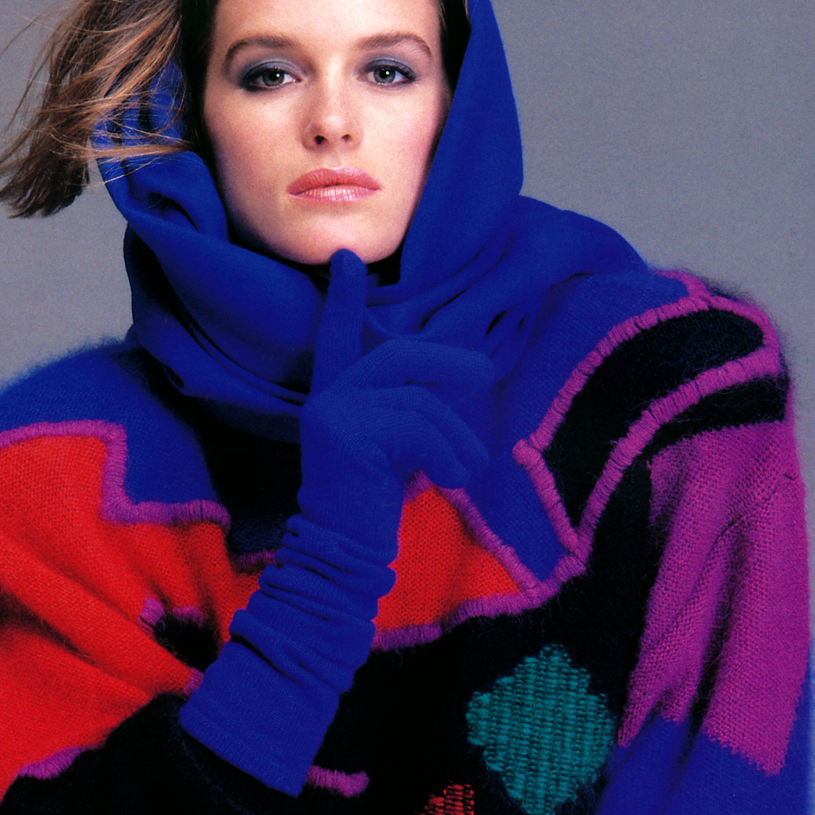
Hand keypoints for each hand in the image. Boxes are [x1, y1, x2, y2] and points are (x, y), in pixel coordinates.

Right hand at [297, 249, 491, 562]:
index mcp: (336, 399)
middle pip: (399, 356)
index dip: (341, 300)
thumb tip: (465, 371)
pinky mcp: (345, 433)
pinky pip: (417, 427)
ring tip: (464, 470)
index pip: (336, 339)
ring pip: (419, 403)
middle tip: (486, 372)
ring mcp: (333, 413)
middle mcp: (328, 398)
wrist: (345, 556)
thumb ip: (411, 411)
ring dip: (455, 437)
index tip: (345, 258)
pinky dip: (444, 454)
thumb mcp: (397, 451)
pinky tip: (445, 481)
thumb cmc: (374, 510)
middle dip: (449, 363)